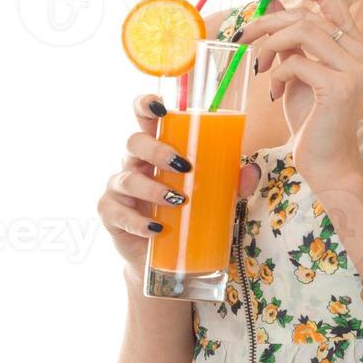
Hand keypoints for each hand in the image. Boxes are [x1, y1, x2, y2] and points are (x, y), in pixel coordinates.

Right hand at [98, 91, 262, 268]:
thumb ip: (232, 180)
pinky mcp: (111, 215)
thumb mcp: (214, 194)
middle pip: (134, 142)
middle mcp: (134, 163)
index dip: (145, 105)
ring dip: (152, 188)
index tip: (161, 107)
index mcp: (156, 148)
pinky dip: (137, 222)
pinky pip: (117, 213)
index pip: (144, 117)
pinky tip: (156, 228)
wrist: (166, 257)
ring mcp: (119, 188)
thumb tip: (251, 171)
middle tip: (184, 166)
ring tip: (178, 200)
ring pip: (126, 179)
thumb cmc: (187, 213)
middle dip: (158, 150)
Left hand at [237, 0, 362, 189]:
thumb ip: (288, 39)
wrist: (327, 163)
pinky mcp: (339, 87)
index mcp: (352, 43)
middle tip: (243, 37)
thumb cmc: (312, 118)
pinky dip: (277, 73)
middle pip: (306, 13)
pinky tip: (274, 91)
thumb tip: (269, 4)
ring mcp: (353, 68)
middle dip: (267, 22)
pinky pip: (297, 62)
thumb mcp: (296, 71)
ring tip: (259, 66)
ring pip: (303, 30)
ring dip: (270, 45)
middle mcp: (358, 51)